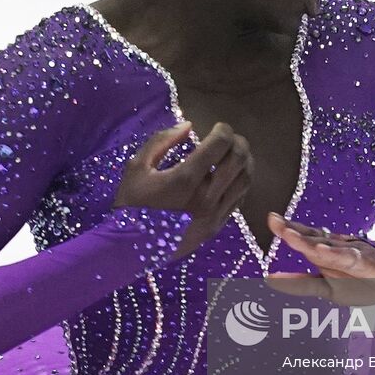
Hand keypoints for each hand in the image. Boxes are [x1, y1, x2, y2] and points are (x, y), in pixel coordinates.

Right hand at [112, 120, 252, 259]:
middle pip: (239, 159)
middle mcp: (205, 198)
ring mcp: (214, 215)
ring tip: (233, 154)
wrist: (129, 249)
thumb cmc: (131, 204)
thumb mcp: (137, 166)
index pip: (220, 144)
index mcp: (185, 180)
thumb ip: (162, 141)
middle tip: (229, 138)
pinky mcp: (216, 228)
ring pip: (245, 180)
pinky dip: (241, 183)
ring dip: (244, 162)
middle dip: (238, 142)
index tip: (217, 127)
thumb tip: (189, 126)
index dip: (223, 129)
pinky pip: (239, 200)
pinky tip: (231, 176)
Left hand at [264, 213, 374, 305]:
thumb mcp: (328, 288)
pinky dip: (334, 254)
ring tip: (289, 235)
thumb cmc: (363, 284)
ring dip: (307, 241)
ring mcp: (349, 254)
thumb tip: (271, 279)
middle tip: (274, 221)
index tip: (272, 219)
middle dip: (291, 231)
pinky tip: (321, 251)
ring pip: (324, 246)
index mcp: (326, 253)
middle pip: (310, 239)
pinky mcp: (363, 262)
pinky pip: (346, 258)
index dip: (288, 228)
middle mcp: (336, 250)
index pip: (305, 237)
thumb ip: (302, 282)